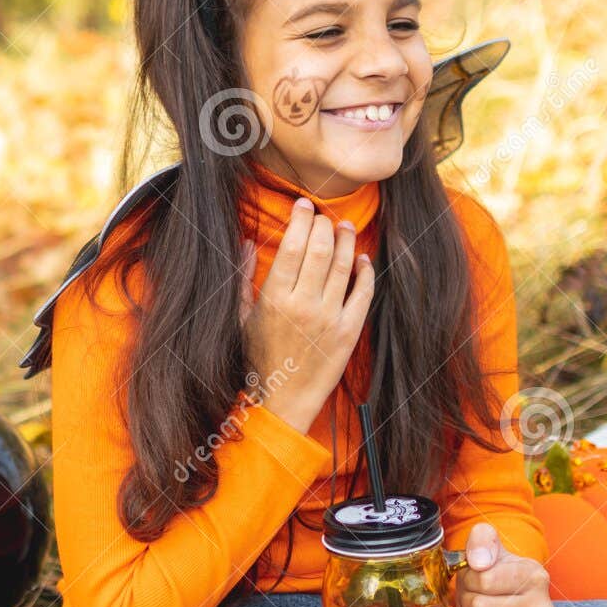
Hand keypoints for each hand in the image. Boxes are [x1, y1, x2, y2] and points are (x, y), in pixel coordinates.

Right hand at [238, 198, 375, 433]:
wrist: (282, 401)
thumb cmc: (257, 359)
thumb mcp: (240, 319)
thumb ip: (243, 279)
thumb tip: (246, 243)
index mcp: (274, 300)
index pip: (292, 247)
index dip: (300, 220)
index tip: (303, 206)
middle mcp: (304, 306)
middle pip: (320, 250)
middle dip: (323, 225)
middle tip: (323, 215)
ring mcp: (329, 319)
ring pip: (343, 266)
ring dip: (346, 240)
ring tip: (345, 227)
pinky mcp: (349, 332)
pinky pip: (363, 293)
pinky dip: (365, 271)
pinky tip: (362, 259)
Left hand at [454, 523, 554, 606]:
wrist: (499, 599)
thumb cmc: (491, 573)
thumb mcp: (486, 545)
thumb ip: (482, 538)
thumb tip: (479, 561)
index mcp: (535, 576)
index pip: (483, 580)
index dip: (469, 579)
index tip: (475, 578)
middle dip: (468, 602)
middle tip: (475, 598)